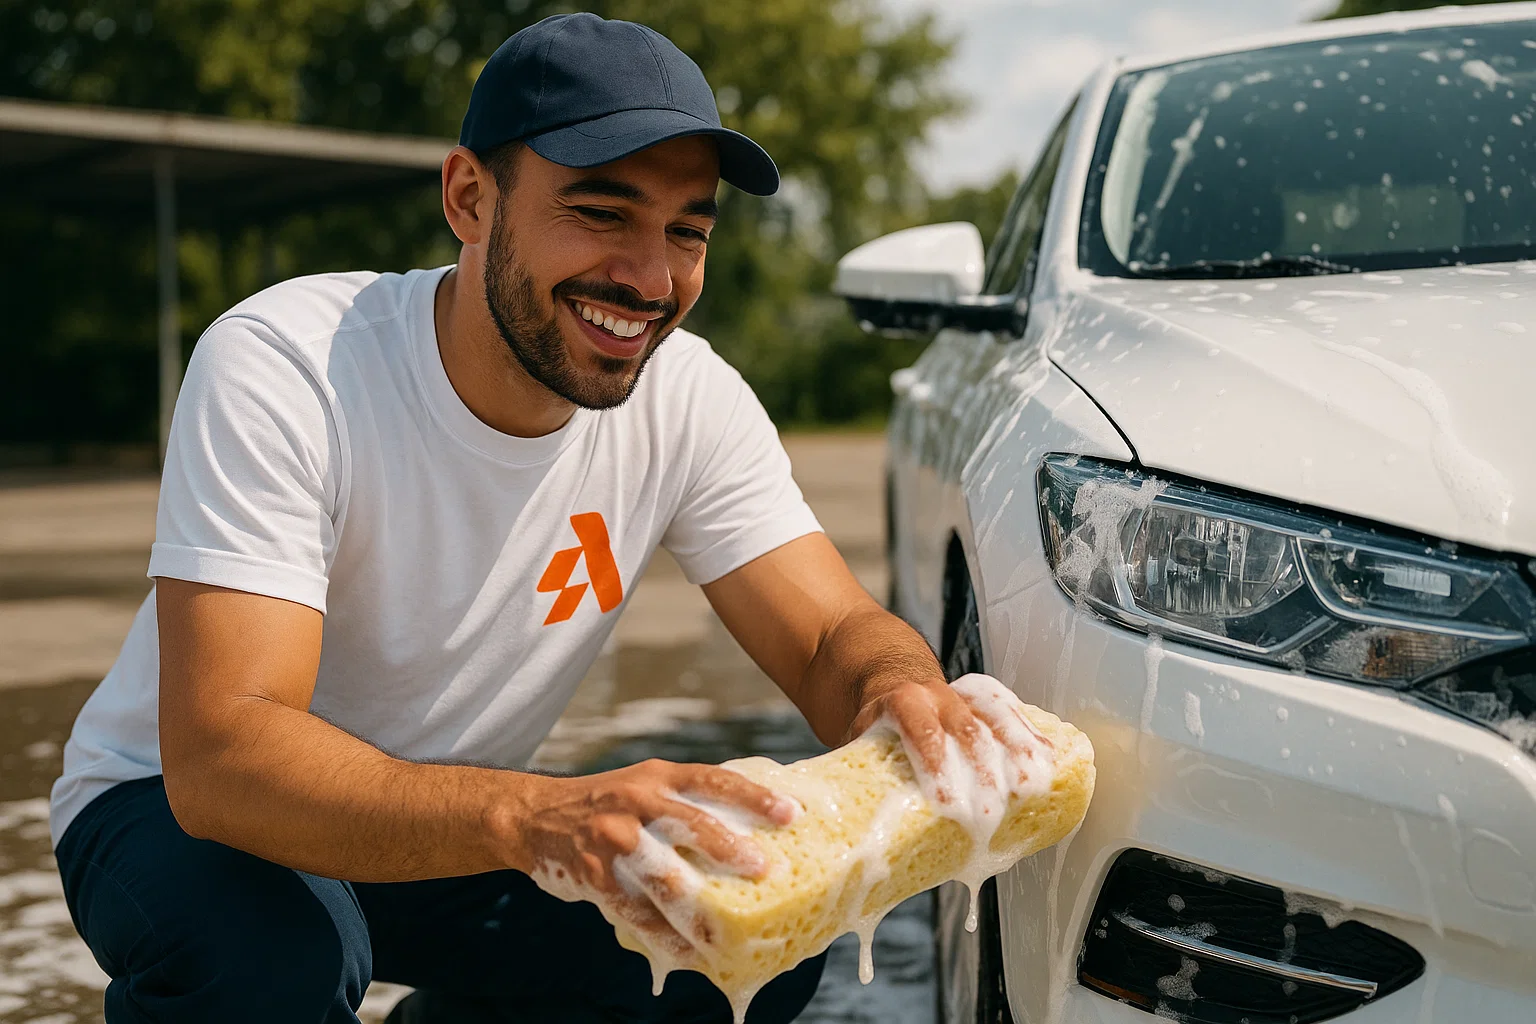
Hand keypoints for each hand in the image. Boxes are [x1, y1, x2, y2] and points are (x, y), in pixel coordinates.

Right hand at [513, 758, 797, 948]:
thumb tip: (748, 827)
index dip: (753, 795)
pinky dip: (664, 936)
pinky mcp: (592, 873)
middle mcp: (636, 800)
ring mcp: (612, 836)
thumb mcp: (643, 786)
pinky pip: (634, 910)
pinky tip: (690, 954)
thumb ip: (684, 802)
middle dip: (731, 847)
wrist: (533, 817)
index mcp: (658, 776)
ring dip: (700, 907)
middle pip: (691, 822)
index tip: (790, 813)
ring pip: (664, 875)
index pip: (713, 779)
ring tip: (731, 931)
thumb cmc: (604, 804)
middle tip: (765, 869)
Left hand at [849, 674, 1048, 803]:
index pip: (919, 725)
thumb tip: (861, 842)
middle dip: (980, 774)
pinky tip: (1046, 760)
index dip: (934, 760)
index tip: (945, 799)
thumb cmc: (881, 728)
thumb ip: (863, 778)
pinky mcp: (990, 702)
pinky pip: (1015, 716)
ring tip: (1029, 789)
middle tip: (989, 817)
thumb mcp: (861, 744)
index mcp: (903, 702)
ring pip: (998, 718)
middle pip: (965, 731)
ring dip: (1016, 756)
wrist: (894, 684)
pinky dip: (1031, 738)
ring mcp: (967, 697)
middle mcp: (938, 696)